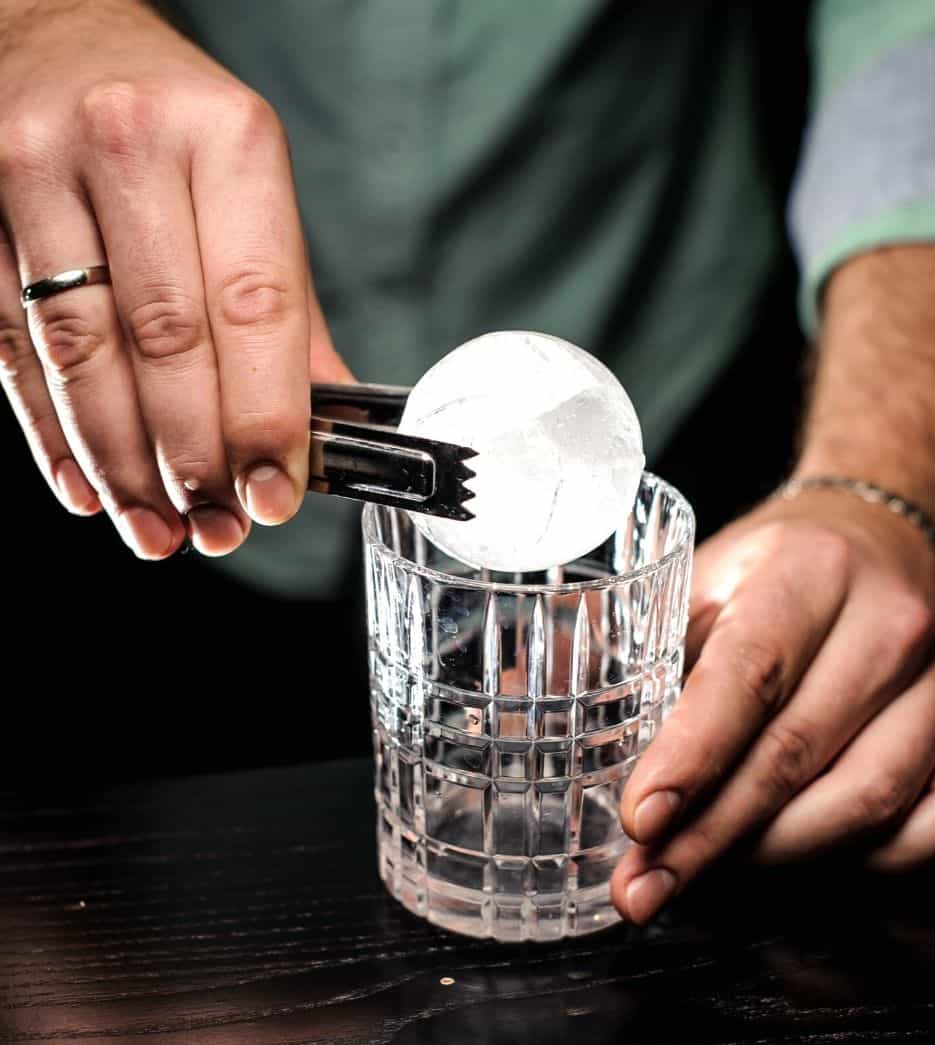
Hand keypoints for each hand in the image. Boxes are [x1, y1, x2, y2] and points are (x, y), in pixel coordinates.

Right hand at [0, 0, 351, 557]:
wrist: (54, 34)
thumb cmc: (176, 127)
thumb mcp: (253, 190)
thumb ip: (288, 310)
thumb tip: (328, 423)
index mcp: (226, 138)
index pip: (252, 305)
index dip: (265, 415)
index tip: (276, 493)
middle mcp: (125, 144)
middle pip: (165, 341)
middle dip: (196, 456)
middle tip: (221, 526)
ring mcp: (29, 174)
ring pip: (81, 354)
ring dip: (125, 463)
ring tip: (162, 529)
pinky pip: (11, 349)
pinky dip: (53, 434)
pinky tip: (91, 490)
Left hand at [611, 489, 934, 922]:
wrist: (885, 540)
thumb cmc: (782, 566)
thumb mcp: (704, 576)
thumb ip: (630, 637)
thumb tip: (535, 694)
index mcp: (812, 572)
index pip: (748, 674)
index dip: (691, 753)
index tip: (638, 818)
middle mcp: (892, 629)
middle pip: (796, 752)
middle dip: (709, 834)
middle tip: (642, 884)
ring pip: (866, 801)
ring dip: (773, 855)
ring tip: (699, 876)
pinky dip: (873, 861)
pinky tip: (806, 858)